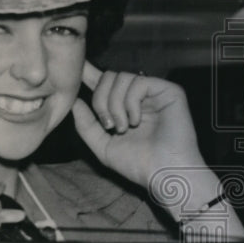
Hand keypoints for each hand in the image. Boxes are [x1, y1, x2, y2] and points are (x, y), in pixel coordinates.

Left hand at [72, 62, 205, 190]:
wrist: (164, 174)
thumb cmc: (139, 165)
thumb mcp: (103, 147)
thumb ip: (86, 125)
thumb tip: (73, 101)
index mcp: (126, 107)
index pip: (105, 83)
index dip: (90, 74)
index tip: (77, 69)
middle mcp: (141, 97)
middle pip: (109, 77)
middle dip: (100, 100)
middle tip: (108, 125)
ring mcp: (155, 92)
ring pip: (122, 77)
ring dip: (115, 104)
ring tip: (123, 127)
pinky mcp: (170, 91)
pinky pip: (139, 82)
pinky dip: (131, 102)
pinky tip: (136, 121)